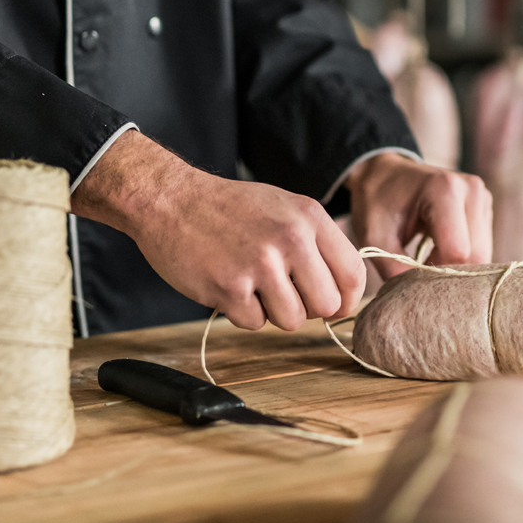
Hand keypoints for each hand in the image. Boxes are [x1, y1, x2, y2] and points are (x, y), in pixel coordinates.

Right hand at [71, 130, 363, 330]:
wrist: (169, 199)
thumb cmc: (229, 208)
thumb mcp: (283, 208)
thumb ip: (316, 243)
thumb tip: (344, 292)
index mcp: (310, 217)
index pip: (353, 274)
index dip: (347, 300)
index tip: (334, 307)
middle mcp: (291, 238)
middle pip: (327, 305)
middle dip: (307, 308)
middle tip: (282, 293)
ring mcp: (260, 264)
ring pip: (292, 320)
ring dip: (272, 311)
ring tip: (251, 283)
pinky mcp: (229, 287)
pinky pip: (254, 324)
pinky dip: (240, 312)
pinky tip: (227, 284)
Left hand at [347, 152, 492, 275]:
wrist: (385, 174)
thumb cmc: (377, 203)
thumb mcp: (375, 238)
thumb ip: (397, 271)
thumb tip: (420, 305)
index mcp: (444, 190)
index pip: (458, 251)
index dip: (438, 272)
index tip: (414, 275)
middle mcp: (472, 190)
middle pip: (476, 255)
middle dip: (450, 272)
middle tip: (421, 273)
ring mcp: (482, 197)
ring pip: (483, 254)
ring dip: (458, 265)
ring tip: (428, 259)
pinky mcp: (485, 207)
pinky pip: (483, 246)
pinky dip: (464, 257)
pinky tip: (440, 251)